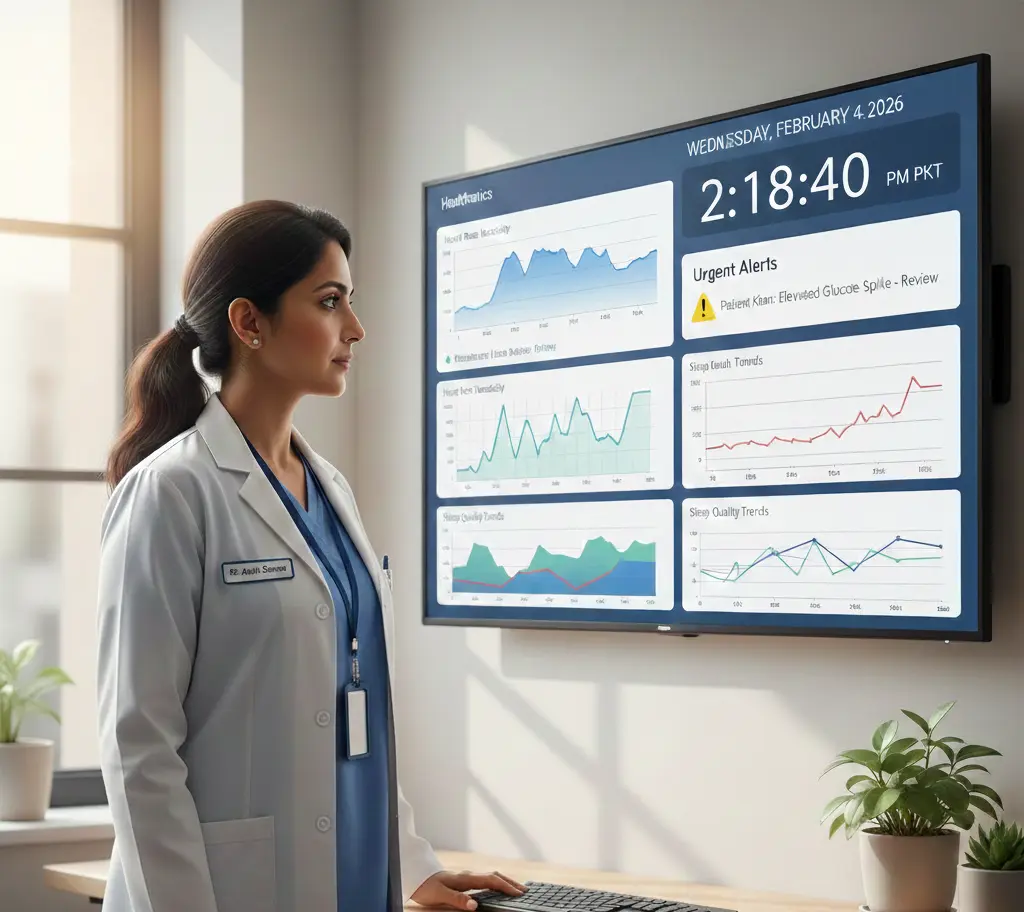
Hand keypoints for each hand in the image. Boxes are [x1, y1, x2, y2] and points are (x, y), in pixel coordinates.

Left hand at [411, 868, 526, 909]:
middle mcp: (469, 876)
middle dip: (510, 882)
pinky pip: (485, 880)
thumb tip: (475, 905)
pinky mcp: (465, 881)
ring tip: (517, 889)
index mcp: (465, 879)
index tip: (519, 893)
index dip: (506, 886)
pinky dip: (496, 883)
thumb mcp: (440, 896)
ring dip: (505, 881)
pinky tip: (498, 889)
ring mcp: (467, 877)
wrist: (417, 877)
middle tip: (525, 890)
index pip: (491, 881)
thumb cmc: (427, 887)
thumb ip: (458, 900)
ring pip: (491, 877)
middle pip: (495, 876)